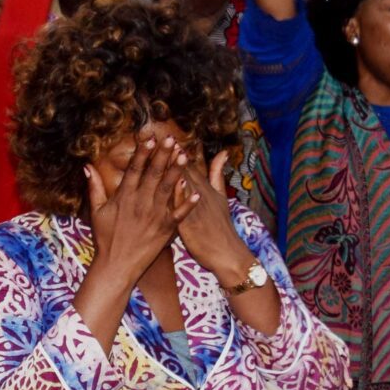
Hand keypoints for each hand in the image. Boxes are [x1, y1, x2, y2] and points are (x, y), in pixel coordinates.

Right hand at [85, 134, 191, 281]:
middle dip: (163, 155)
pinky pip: (179, 214)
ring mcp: (155, 216)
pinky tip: (197, 191)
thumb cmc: (104, 239)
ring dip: (177, 171)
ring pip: (168, 189)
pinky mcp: (166, 229)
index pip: (135, 170)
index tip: (150, 139)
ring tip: (184, 155)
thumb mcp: (96, 211)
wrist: (116, 266)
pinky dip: (188, 203)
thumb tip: (87, 166)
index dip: (143, 153)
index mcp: (124, 197)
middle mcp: (141, 203)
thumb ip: (94, 187)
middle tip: (172, 138)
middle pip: (154, 174)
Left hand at [174, 149, 254, 284]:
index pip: (189, 166)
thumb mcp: (221, 196)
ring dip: (175, 169)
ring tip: (167, 153)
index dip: (179, 151)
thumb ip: (217, 174)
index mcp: (204, 188)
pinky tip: (173, 183)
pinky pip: (182, 207)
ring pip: (184, 185)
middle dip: (174, 155)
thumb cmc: (221, 225)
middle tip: (164, 138)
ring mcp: (195, 208)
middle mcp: (200, 195)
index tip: (168, 137)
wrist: (226, 252)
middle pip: (185, 171)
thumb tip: (223, 152)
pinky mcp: (190, 224)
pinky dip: (179, 194)